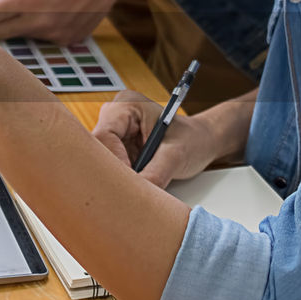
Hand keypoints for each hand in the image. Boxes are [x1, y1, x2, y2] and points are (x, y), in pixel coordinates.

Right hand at [91, 90, 215, 188]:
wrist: (201, 143)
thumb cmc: (193, 140)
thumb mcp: (176, 156)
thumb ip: (156, 173)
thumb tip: (137, 193)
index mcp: (127, 106)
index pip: (104, 136)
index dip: (113, 162)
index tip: (128, 183)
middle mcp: (115, 118)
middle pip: (99, 150)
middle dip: (112, 173)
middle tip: (128, 192)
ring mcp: (115, 135)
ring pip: (102, 163)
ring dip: (117, 178)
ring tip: (135, 188)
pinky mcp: (117, 151)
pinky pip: (110, 170)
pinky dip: (122, 181)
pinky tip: (134, 186)